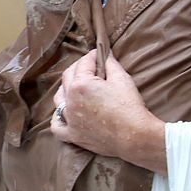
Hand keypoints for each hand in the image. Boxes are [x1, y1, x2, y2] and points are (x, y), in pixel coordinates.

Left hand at [52, 52, 165, 171]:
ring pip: (58, 99)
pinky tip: (65, 113)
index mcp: (80, 84)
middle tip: (91, 66)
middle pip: (68, 77)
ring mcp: (69, 119)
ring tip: (77, 86)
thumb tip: (106, 54)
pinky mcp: (73, 135)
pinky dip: (58, 118)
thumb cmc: (129, 106)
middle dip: (79, 67)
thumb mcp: (122, 79)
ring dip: (66, 89)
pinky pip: (57, 125)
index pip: (83, 63)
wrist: (134, 136)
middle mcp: (70, 100)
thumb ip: (111, 64)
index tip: (99, 54)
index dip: (92, 56)